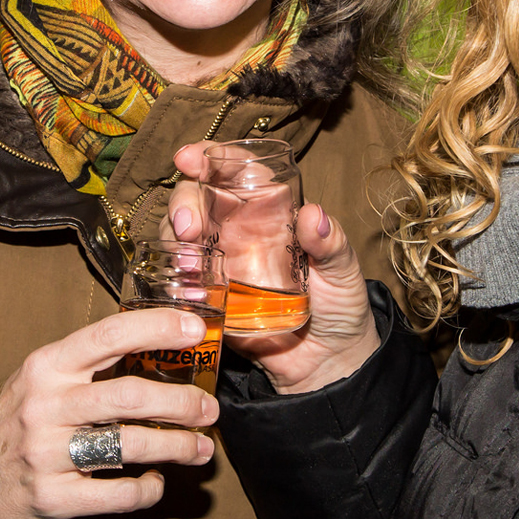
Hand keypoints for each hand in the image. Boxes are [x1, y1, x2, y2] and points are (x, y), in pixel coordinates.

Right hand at [0, 308, 217, 518]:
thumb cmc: (24, 421)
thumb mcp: (43, 379)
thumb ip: (90, 362)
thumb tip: (163, 343)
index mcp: (47, 367)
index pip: (108, 336)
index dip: (157, 328)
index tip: (195, 330)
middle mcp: (46, 406)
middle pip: (130, 396)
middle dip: (182, 403)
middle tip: (208, 410)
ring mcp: (47, 454)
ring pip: (131, 445)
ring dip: (177, 446)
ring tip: (200, 448)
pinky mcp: (53, 497)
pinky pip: (119, 494)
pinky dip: (148, 488)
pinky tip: (156, 480)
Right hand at [171, 143, 379, 393]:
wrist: (329, 361)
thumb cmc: (341, 305)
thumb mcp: (344, 270)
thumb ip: (332, 244)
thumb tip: (314, 216)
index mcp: (271, 210)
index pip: (234, 171)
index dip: (208, 157)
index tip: (190, 159)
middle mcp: (239, 230)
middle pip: (196, 199)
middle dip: (183, 204)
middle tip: (189, 229)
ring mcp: (221, 263)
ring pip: (180, 238)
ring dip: (173, 244)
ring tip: (187, 264)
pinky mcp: (211, 299)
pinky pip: (182, 284)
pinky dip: (177, 285)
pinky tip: (189, 294)